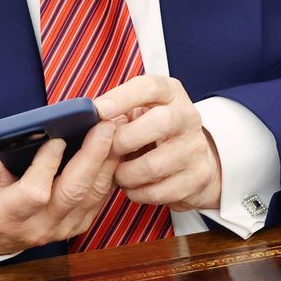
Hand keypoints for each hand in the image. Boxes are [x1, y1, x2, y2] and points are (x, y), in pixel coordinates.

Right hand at [0, 119, 123, 256]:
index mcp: (8, 215)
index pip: (35, 193)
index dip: (47, 166)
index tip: (57, 138)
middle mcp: (39, 226)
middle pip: (73, 193)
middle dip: (92, 157)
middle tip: (104, 126)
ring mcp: (61, 229)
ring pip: (92, 196)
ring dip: (107, 162)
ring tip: (117, 131)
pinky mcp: (75, 225)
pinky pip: (98, 200)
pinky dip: (108, 174)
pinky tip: (114, 149)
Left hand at [93, 75, 221, 211]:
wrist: (192, 160)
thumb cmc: (152, 133)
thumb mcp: (138, 113)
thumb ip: (115, 113)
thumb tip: (82, 120)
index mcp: (170, 94)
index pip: (150, 86)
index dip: (123, 97)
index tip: (99, 110)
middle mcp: (188, 117)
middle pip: (161, 122)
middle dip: (126, 139)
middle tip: (108, 150)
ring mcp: (196, 148)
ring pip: (155, 165)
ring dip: (126, 174)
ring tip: (117, 174)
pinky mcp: (198, 178)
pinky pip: (158, 192)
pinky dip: (137, 193)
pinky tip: (133, 187)